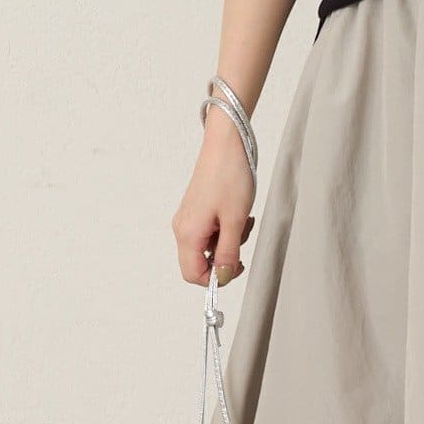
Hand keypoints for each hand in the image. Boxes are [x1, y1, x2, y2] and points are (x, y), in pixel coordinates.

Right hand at [172, 108, 255, 286]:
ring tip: (241, 221)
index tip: (236, 268)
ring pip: (207, 247)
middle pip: (200, 262)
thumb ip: (228, 254)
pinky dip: (226, 229)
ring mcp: (188, 219)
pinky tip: (236, 214)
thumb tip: (223, 277)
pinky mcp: (196, 211)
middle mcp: (182, 228)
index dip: (215, 279)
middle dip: (224, 258)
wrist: (226, 144)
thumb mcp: (234, 221)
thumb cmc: (229, 177)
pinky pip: (210, 232)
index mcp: (187, 233)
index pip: (193, 275)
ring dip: (228, 241)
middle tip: (241, 240)